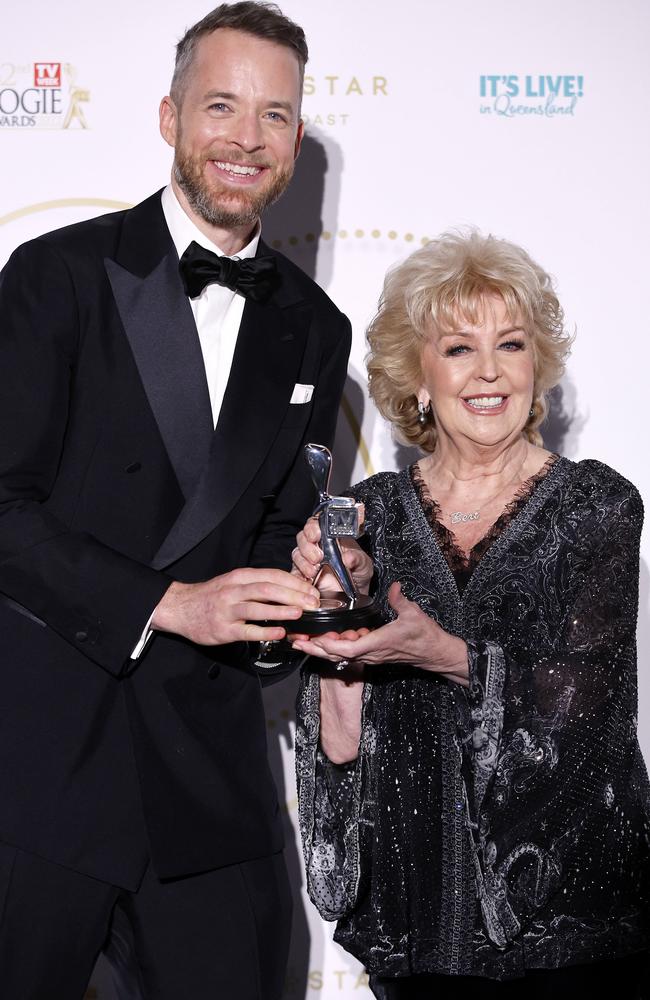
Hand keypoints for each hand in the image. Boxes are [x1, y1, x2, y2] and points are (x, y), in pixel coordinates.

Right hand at [151, 568, 319, 644]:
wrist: (180, 608)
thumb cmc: (212, 596)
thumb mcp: (234, 583)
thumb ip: (258, 585)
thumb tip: (291, 591)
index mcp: (241, 576)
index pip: (273, 575)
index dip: (295, 583)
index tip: (313, 591)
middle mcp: (235, 589)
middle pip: (268, 588)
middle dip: (294, 595)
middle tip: (313, 603)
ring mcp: (228, 609)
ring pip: (258, 607)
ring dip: (281, 609)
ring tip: (300, 613)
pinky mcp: (224, 629)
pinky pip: (247, 630)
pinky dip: (265, 631)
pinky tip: (279, 633)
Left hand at [291, 582, 468, 685]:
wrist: (434, 653)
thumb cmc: (425, 635)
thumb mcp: (413, 613)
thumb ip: (399, 599)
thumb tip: (394, 586)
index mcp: (379, 643)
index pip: (349, 649)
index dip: (330, 645)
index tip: (315, 638)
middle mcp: (371, 653)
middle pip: (337, 656)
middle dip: (316, 649)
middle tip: (297, 641)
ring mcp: (371, 656)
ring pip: (340, 656)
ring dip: (321, 649)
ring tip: (303, 641)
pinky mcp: (372, 655)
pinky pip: (348, 654)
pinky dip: (334, 647)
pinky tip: (323, 640)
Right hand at [292, 513, 373, 593]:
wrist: (353, 593)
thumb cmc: (358, 573)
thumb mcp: (364, 564)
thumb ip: (358, 559)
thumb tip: (348, 557)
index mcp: (332, 537)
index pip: (317, 524)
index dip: (314, 526)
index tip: (317, 534)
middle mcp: (318, 546)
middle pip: (303, 536)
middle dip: (308, 545)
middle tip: (318, 556)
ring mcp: (308, 559)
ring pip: (297, 553)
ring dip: (304, 561)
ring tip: (314, 570)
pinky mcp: (302, 574)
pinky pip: (294, 571)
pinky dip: (299, 574)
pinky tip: (308, 579)